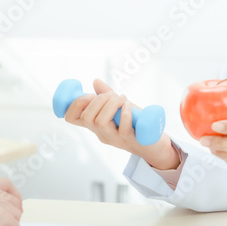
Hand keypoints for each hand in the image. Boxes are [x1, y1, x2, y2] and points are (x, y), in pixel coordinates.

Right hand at [64, 78, 180, 169]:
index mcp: (96, 125)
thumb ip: (107, 95)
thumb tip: (95, 81)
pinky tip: (129, 105)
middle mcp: (102, 134)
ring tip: (122, 98)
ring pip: (100, 122)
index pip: (72, 118)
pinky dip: (125, 113)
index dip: (74, 104)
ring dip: (111, 104)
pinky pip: (122, 128)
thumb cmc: (136, 125)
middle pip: (86, 118)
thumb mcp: (120, 108)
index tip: (89, 94)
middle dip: (97, 100)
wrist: (154, 144)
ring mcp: (115, 139)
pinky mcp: (130, 140)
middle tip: (111, 95)